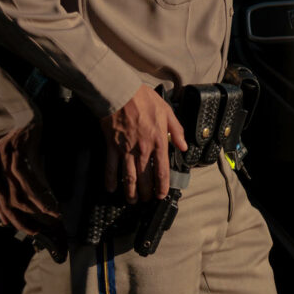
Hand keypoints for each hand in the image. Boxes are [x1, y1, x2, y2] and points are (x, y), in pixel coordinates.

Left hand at [0, 122, 59, 234]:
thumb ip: (12, 175)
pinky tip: (49, 205)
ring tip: (47, 218)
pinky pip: (28, 179)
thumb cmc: (25, 137)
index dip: (1, 210)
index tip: (11, 224)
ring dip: (32, 208)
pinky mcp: (22, 151)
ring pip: (16, 190)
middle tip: (33, 230)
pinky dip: (39, 195)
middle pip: (3, 195)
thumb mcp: (15, 156)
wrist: (33, 113)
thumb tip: (20, 199)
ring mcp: (7, 154)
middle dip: (17, 216)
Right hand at [101, 85, 187, 202]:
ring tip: (132, 201)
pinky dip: (110, 180)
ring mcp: (126, 150)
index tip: (161, 195)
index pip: (162, 170)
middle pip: (145, 178)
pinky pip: (110, 167)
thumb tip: (184, 146)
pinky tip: (111, 189)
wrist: (120, 93)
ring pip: (128, 177)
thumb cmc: (144, 100)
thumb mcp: (167, 112)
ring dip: (130, 192)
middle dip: (146, 192)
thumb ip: (177, 131)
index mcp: (158, 142)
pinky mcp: (111, 147)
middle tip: (147, 200)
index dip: (162, 186)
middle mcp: (143, 150)